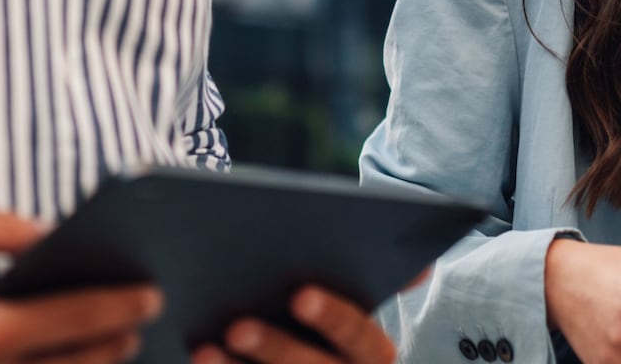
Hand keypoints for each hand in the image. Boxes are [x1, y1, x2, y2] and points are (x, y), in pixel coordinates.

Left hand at [192, 287, 397, 363]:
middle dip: (276, 349)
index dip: (333, 317)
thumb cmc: (322, 324)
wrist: (298, 359)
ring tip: (204, 349)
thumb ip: (382, 279)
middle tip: (237, 325)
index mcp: (370, 354)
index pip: (360, 337)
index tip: (300, 295)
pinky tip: (199, 360)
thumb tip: (421, 267)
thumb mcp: (352, 304)